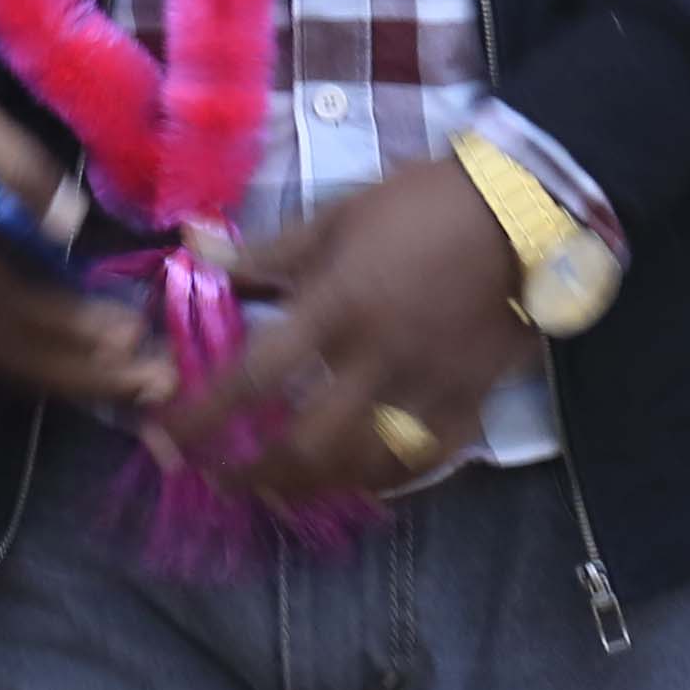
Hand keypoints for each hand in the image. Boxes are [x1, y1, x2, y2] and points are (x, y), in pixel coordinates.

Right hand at [0, 64, 164, 410]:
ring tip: (143, 387)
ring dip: (75, 380)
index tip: (126, 332)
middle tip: (155, 381)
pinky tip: (101, 371)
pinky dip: (50, 367)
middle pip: (8, 345)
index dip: (65, 323)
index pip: (1, 296)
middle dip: (84, 371)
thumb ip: (14, 162)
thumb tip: (68, 222)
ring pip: (3, 358)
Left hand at [175, 162, 544, 509]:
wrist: (524, 208)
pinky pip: (424, 462)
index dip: (204, 413)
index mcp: (339, 306)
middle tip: (225, 477)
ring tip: (283, 485)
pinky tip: (362, 477)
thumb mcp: (337, 216)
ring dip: (315, 485)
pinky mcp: (470, 400)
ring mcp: (428, 388)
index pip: (256, 375)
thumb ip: (268, 253)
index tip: (164, 437)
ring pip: (364, 467)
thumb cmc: (422, 203)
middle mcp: (378, 360)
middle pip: (308, 445)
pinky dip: (387, 480)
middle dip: (255, 473)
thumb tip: (196, 254)